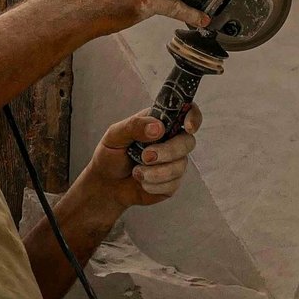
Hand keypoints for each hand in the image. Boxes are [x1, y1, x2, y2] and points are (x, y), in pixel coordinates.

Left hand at [79, 106, 201, 209]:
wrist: (106, 185)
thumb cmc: (111, 155)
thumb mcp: (115, 135)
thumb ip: (134, 126)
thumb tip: (158, 127)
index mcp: (160, 122)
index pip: (187, 112)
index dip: (193, 117)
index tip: (188, 127)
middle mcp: (172, 140)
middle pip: (187, 142)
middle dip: (168, 151)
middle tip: (145, 156)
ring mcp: (174, 162)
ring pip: (180, 166)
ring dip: (156, 172)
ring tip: (136, 172)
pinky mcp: (172, 182)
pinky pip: (172, 184)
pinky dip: (153, 185)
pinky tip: (141, 182)